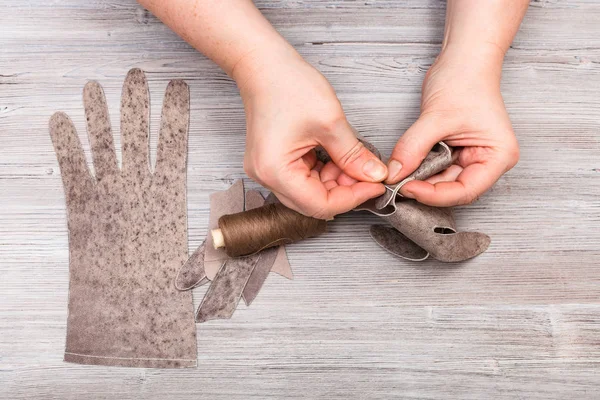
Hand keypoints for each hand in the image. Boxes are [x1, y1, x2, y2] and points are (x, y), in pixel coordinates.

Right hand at [233, 47, 386, 218]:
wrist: (263, 64)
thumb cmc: (288, 85)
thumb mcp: (331, 122)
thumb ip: (354, 155)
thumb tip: (374, 175)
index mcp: (275, 171)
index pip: (320, 205)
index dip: (352, 198)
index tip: (375, 186)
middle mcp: (266, 176)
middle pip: (312, 202)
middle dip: (343, 190)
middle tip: (367, 172)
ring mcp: (267, 170)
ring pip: (309, 192)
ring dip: (334, 181)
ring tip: (351, 159)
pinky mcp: (272, 162)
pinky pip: (302, 178)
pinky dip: (323, 172)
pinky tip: (336, 156)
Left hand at [386, 46, 519, 206]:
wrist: (463, 59)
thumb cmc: (464, 80)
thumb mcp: (436, 117)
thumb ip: (413, 148)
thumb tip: (394, 174)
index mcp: (498, 156)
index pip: (465, 190)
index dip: (435, 195)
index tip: (408, 188)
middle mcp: (489, 161)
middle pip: (454, 190)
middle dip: (426, 189)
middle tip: (398, 185)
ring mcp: (473, 157)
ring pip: (443, 182)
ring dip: (421, 180)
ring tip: (400, 175)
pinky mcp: (457, 153)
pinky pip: (437, 170)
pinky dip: (421, 170)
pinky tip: (406, 168)